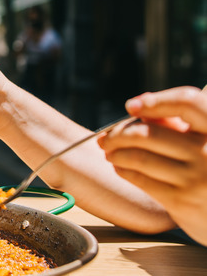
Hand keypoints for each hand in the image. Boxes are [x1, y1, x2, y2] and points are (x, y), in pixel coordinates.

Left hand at [98, 86, 206, 244]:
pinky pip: (140, 178)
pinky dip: (123, 169)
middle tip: (106, 136)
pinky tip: (119, 166)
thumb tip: (140, 106)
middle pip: (149, 132)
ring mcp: (198, 178)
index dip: (156, 101)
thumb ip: (177, 123)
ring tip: (108, 150)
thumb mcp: (202, 141)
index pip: (188, 102)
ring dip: (115, 152)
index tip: (131, 106)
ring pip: (138, 156)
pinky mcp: (182, 201)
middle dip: (118, 133)